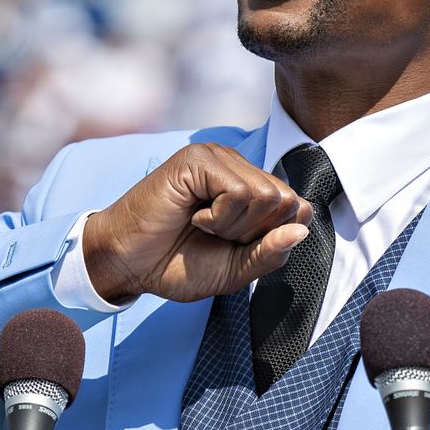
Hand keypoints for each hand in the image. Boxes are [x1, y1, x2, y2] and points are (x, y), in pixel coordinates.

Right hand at [83, 143, 312, 303]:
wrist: (128, 264)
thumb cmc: (176, 264)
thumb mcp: (235, 270)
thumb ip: (271, 253)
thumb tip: (301, 231)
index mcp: (252, 189)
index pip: (299, 209)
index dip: (273, 239)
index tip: (235, 246)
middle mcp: (239, 167)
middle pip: (286, 201)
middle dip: (255, 234)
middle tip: (216, 236)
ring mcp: (218, 158)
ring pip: (266, 195)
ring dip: (234, 226)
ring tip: (203, 225)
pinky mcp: (198, 159)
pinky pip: (239, 192)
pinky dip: (218, 218)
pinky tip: (193, 216)